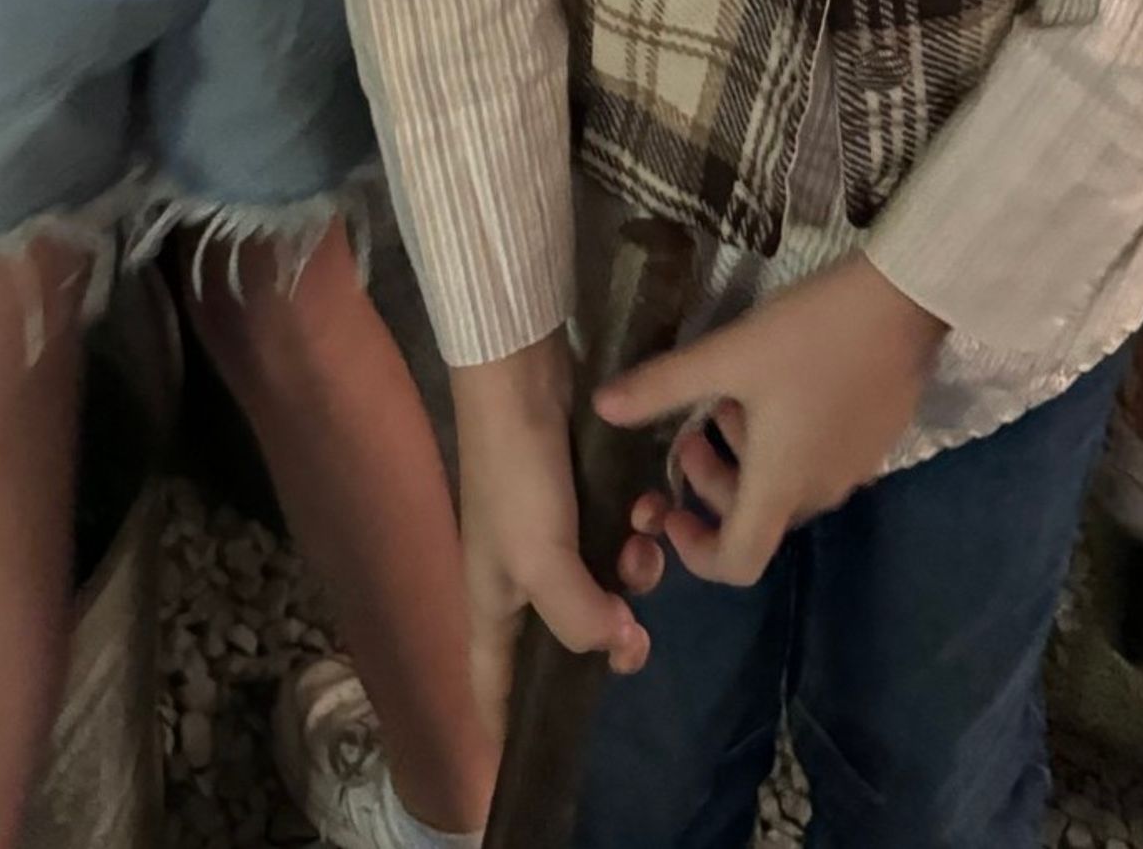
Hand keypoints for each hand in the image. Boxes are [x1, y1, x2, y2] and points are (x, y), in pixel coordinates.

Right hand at [450, 334, 665, 731]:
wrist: (522, 378)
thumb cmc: (518, 476)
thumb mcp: (541, 560)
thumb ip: (578, 617)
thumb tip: (620, 645)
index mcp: (493, 601)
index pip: (490, 684)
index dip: (503, 726)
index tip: (519, 764)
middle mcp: (520, 573)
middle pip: (566, 635)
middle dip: (607, 636)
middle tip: (638, 636)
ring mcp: (552, 531)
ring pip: (605, 582)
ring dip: (634, 571)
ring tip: (645, 541)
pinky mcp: (581, 493)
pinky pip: (619, 532)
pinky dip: (639, 525)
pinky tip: (652, 504)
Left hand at [594, 256, 944, 588]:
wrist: (903, 300)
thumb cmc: (810, 335)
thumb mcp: (728, 355)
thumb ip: (662, 386)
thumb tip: (601, 407)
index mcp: (781, 486)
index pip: (737, 564)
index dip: (696, 553)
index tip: (672, 509)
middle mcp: (820, 492)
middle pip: (757, 520)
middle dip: (712, 485)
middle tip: (692, 429)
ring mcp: (854, 469)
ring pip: (786, 486)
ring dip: (746, 458)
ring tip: (732, 396)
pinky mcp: (875, 440)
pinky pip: (818, 461)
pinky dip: (785, 442)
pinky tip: (780, 383)